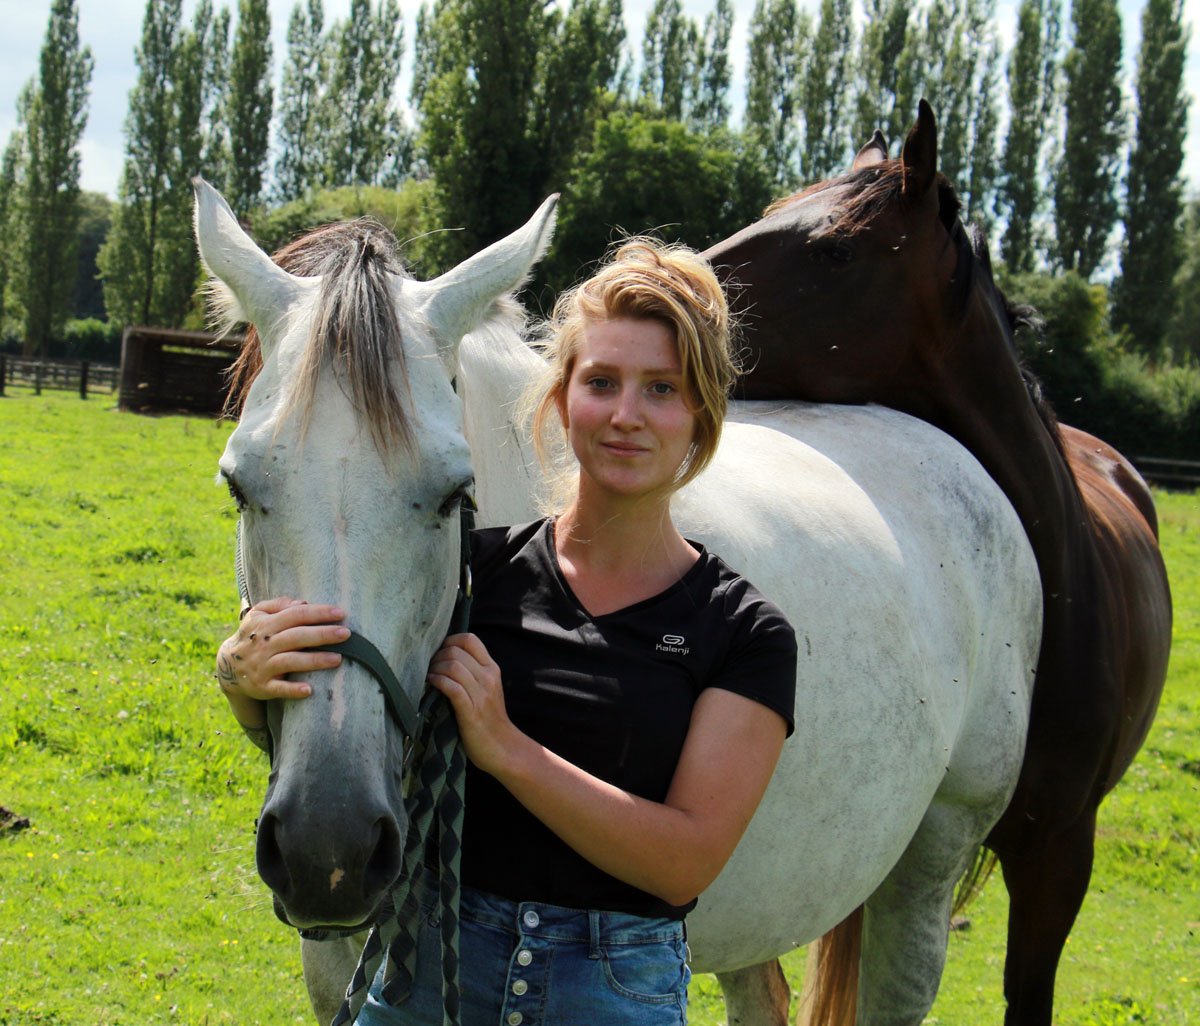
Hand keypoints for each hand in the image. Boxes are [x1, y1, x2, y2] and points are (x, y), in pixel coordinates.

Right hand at [216, 597, 349, 701]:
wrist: (227, 666)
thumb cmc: (253, 636)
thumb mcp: (258, 615)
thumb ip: (279, 605)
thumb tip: (302, 602)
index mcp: (266, 625)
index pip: (295, 615)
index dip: (318, 613)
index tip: (341, 613)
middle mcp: (264, 645)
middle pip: (296, 637)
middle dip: (322, 634)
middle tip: (346, 633)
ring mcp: (263, 666)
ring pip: (290, 661)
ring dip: (314, 660)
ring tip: (338, 659)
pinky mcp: (262, 686)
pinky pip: (278, 688)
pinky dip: (293, 689)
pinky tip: (309, 690)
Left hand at [426, 633, 522, 775]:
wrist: (503, 747)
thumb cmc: (489, 718)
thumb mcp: (487, 688)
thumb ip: (473, 671)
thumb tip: (446, 657)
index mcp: (492, 668)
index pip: (470, 639)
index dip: (449, 641)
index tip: (439, 653)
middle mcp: (488, 677)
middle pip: (455, 651)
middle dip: (436, 657)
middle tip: (429, 668)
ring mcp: (481, 694)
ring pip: (452, 666)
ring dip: (434, 669)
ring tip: (429, 677)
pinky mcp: (471, 711)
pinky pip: (451, 687)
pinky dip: (437, 682)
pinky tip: (432, 685)